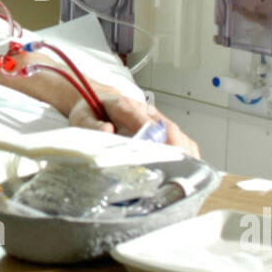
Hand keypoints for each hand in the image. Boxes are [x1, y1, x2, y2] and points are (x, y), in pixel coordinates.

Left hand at [67, 93, 200, 158]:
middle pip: (166, 126)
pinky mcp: (161, 126)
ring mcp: (155, 117)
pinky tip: (189, 165)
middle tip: (178, 167)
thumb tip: (106, 131)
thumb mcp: (82, 117)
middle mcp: (143, 110)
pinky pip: (179, 137)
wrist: (99, 101)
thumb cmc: (92, 111)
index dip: (149, 132)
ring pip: (176, 132)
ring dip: (183, 150)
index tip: (157, 147)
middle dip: (173, 146)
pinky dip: (186, 150)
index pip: (139, 117)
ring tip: (187, 171)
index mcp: (123, 105)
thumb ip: (91, 125)